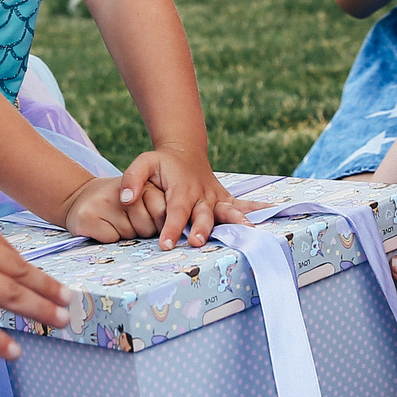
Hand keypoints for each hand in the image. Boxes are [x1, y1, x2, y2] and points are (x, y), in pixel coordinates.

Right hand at [60, 172, 154, 242]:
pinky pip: (111, 240)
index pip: (162, 212)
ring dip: (126, 236)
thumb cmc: (117, 203)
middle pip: (147, 227)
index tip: (155, 224)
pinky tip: (103, 227)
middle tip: (130, 221)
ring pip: (129, 236)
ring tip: (115, 222)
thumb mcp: (141, 199)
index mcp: (142, 183)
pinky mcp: (87, 218)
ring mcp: (103, 203)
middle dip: (143, 232)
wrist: (79, 198)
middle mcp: (122, 191)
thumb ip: (158, 211)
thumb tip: (168, 237)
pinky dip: (110, 239)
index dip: (161, 225)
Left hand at [134, 144, 250, 247]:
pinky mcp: (225, 200)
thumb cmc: (162, 163)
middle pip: (203, 214)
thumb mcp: (143, 163)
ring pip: (227, 211)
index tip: (165, 244)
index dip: (170, 228)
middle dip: (202, 229)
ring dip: (236, 222)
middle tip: (197, 242)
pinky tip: (271, 215)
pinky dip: (258, 210)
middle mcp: (202, 194)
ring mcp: (216, 197)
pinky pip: (243, 205)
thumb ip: (132, 179)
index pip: (175, 211)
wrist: (185, 151)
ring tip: (247, 233)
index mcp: (181, 188)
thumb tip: (125, 198)